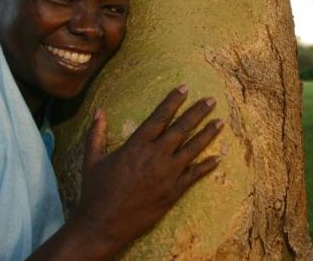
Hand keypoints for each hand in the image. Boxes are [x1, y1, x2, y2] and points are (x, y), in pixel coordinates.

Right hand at [72, 85, 222, 255]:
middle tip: (212, 100)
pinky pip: (194, 175)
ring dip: (208, 134)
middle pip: (182, 128)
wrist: (103, 224)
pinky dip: (207, 166)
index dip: (173, 101)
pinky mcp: (173, 192)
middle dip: (198, 112)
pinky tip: (218, 158)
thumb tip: (98, 111)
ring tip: (220, 122)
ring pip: (193, 149)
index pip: (160, 116)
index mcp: (137, 145)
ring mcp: (167, 174)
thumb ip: (96, 134)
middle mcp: (156, 156)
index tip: (185, 88)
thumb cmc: (95, 191)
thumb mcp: (92, 159)